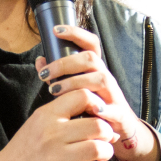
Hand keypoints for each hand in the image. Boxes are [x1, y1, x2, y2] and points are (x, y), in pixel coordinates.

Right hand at [0, 88, 118, 160]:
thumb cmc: (27, 147)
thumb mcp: (39, 120)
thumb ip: (64, 110)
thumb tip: (99, 106)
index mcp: (48, 115)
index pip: (82, 96)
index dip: (96, 104)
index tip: (97, 114)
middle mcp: (53, 135)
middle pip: (97, 125)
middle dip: (107, 132)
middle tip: (103, 138)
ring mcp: (57, 159)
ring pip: (99, 149)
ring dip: (106, 152)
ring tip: (100, 154)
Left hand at [37, 24, 160, 160]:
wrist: (119, 130)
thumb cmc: (92, 107)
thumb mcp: (74, 90)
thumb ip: (59, 76)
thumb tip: (40, 60)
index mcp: (95, 70)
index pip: (90, 44)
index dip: (75, 33)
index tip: (55, 30)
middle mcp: (106, 78)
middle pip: (90, 59)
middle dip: (65, 63)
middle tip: (45, 74)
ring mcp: (114, 95)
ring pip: (101, 78)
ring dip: (75, 83)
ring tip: (54, 90)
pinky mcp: (120, 114)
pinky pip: (113, 108)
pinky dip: (100, 108)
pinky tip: (87, 110)